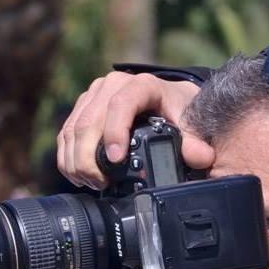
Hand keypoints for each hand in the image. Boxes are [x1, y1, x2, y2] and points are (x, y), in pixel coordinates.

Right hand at [57, 71, 214, 189]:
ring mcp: (94, 94)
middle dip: (89, 158)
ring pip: (73, 129)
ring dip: (76, 161)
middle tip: (99, 183)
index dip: (114, 132)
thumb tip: (203, 158)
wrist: (167, 98)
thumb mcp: (189, 126)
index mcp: (141, 86)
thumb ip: (194, 144)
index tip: (116, 161)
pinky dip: (68, 156)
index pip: (121, 105)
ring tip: (90, 183)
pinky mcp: (83, 106)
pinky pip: (66, 132)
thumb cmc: (177, 111)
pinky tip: (78, 175)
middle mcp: (113, 84)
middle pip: (89, 122)